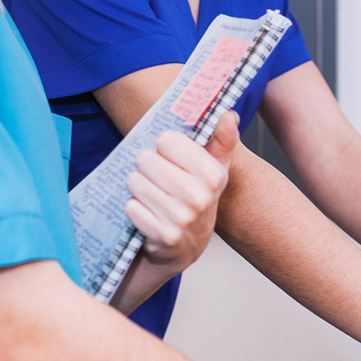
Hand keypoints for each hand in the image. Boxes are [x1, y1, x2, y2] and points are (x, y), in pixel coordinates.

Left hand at [123, 112, 238, 270]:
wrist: (187, 245)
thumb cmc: (196, 197)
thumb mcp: (212, 169)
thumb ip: (222, 139)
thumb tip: (228, 115)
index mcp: (214, 174)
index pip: (167, 140)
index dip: (163, 147)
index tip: (169, 157)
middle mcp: (201, 196)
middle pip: (146, 159)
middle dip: (147, 167)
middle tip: (157, 179)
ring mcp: (182, 218)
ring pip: (135, 182)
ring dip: (138, 188)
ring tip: (152, 196)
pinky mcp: (164, 235)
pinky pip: (131, 207)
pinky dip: (135, 209)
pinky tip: (148, 214)